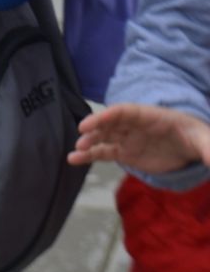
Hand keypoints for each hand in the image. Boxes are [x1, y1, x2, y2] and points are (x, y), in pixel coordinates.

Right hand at [67, 103, 209, 174]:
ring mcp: (128, 139)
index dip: (107, 115)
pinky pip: (103, 153)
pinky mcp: (125, 153)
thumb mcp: (205, 140)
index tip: (92, 122)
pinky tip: (75, 159)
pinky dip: (89, 156)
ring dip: (88, 143)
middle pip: (110, 123)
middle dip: (94, 129)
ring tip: (75, 153)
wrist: (194, 148)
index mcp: (150, 116)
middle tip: (81, 137)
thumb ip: (208, 147)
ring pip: (103, 138)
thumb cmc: (197, 138)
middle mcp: (134, 125)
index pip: (125, 111)